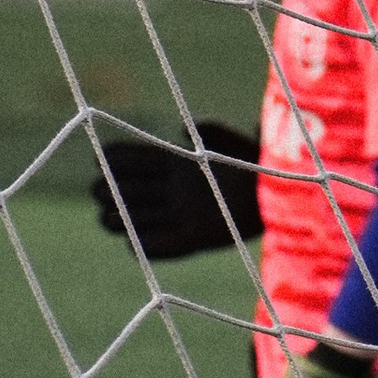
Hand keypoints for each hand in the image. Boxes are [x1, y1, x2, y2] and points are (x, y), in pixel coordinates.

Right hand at [89, 118, 261, 261]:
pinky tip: (131, 245)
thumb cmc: (254, 160)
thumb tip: (182, 130)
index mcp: (177, 161)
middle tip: (99, 189)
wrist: (278, 190)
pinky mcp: (198, 237)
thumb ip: (211, 131)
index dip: (117, 159)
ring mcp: (184, 213)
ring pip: (142, 218)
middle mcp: (176, 189)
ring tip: (107, 218)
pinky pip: (167, 246)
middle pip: (131, 189)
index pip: (137, 159)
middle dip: (110, 189)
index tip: (99, 158)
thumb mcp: (233, 140)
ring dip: (121, 219)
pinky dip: (148, 247)